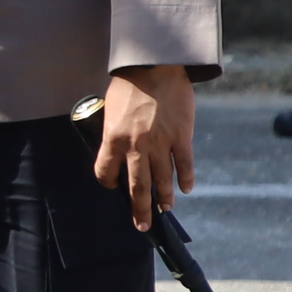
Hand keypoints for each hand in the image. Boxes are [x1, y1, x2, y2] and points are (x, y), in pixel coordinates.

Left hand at [97, 65, 196, 229]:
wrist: (155, 65)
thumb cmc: (128, 84)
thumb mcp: (111, 109)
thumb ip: (115, 131)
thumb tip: (118, 149)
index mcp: (113, 138)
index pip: (105, 171)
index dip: (108, 181)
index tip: (113, 187)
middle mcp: (136, 146)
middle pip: (137, 185)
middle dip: (139, 209)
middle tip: (142, 225)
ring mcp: (160, 143)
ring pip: (162, 179)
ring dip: (164, 197)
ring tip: (164, 209)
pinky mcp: (181, 137)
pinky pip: (184, 165)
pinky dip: (186, 179)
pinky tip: (186, 189)